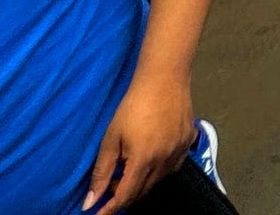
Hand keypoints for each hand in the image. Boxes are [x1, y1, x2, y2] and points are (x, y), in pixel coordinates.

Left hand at [83, 66, 196, 212]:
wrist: (164, 78)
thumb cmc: (133, 105)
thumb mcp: (111, 137)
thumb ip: (102, 171)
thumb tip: (90, 200)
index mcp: (144, 159)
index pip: (126, 196)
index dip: (110, 208)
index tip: (98, 214)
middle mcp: (165, 160)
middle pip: (143, 191)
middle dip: (124, 194)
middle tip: (110, 186)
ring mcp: (180, 151)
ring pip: (159, 180)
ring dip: (142, 182)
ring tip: (128, 169)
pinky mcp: (189, 141)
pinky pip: (173, 166)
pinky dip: (159, 169)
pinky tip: (151, 158)